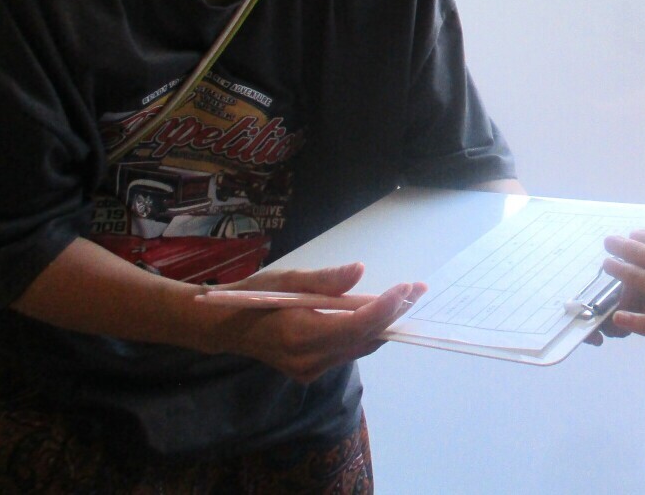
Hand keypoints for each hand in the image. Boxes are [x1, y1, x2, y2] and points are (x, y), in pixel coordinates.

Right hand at [203, 262, 425, 382]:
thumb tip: (360, 271)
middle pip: (364, 338)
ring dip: (384, 323)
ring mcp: (310, 370)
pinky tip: (379, 313)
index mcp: (300, 334)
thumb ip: (325, 279)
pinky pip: (348, 351)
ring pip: (360, 347)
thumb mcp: (287, 278)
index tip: (407, 287)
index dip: (386, 307)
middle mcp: (309, 359)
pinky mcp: (311, 371)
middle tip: (418, 290)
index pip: (356, 325)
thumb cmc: (254, 296)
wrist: (226, 328)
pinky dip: (366, 332)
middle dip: (394, 313)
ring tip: (405, 297)